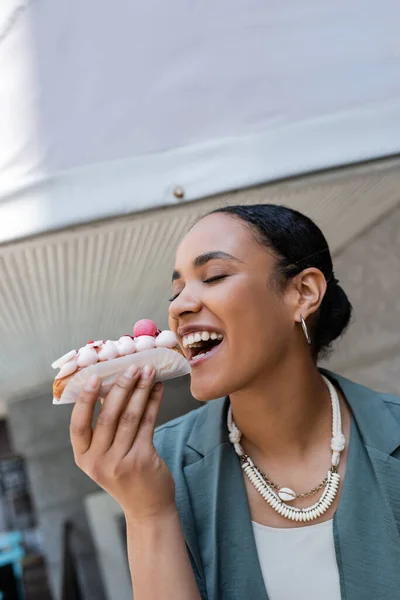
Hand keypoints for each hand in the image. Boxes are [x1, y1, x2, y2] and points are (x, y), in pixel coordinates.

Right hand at [70, 365, 175, 520]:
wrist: (147, 508)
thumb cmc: (125, 473)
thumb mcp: (105, 455)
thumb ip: (103, 426)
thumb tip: (109, 385)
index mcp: (83, 457)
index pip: (77, 425)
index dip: (84, 400)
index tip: (94, 377)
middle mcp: (98, 462)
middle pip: (108, 416)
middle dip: (121, 387)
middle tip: (132, 366)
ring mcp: (120, 463)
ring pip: (130, 416)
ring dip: (140, 390)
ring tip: (149, 371)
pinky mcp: (142, 460)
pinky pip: (148, 423)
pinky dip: (153, 402)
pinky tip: (158, 389)